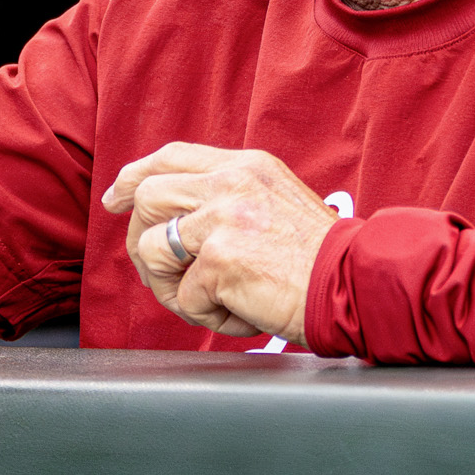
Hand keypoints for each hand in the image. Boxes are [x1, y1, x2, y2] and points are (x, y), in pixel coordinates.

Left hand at [101, 144, 340, 343]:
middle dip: (140, 240)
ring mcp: (223, 220)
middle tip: (158, 273)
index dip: (134, 176)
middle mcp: (231, 184)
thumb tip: (172, 217)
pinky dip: (207, 317)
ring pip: (153, 249)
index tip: (116, 199)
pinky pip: (183, 297)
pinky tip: (242, 316)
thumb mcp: (275, 203)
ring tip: (208, 301)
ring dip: (170, 286)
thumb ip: (229, 199)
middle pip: (147, 197)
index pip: (171, 157)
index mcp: (246, 166)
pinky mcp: (221, 261)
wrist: (358, 286)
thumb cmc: (321, 260)